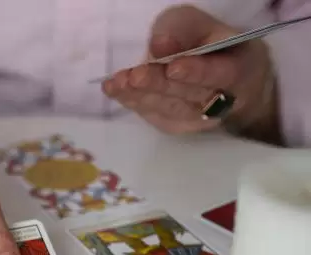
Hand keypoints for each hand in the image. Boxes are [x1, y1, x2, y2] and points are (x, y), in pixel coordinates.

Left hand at [102, 5, 278, 140]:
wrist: (224, 83)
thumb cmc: (214, 47)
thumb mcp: (204, 27)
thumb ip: (184, 29)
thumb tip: (159, 45)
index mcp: (240, 70)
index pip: (220, 74)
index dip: (196, 72)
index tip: (174, 67)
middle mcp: (222, 101)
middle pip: (189, 94)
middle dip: (159, 84)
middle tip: (135, 76)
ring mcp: (198, 120)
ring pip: (168, 109)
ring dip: (139, 95)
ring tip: (117, 83)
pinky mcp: (176, 126)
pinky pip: (154, 116)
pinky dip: (132, 102)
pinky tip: (115, 90)